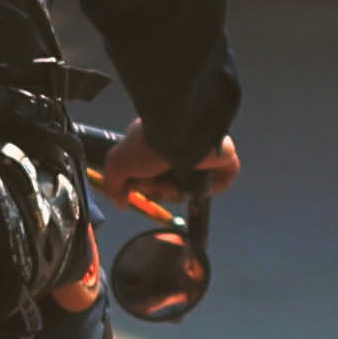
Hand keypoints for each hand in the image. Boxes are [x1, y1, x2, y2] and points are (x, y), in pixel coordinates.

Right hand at [99, 123, 235, 218]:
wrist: (182, 135)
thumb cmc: (149, 146)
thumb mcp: (118, 163)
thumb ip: (114, 185)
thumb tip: (121, 204)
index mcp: (155, 144)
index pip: (149, 173)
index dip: (144, 186)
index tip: (141, 187)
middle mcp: (177, 148)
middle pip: (167, 182)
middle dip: (160, 191)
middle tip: (159, 185)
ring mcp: (200, 154)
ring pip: (190, 185)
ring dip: (180, 193)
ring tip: (175, 186)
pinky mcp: (223, 158)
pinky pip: (222, 179)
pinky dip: (213, 188)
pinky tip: (201, 187)